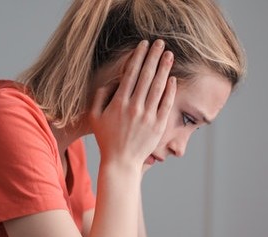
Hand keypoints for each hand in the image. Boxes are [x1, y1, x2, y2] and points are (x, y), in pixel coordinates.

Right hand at [89, 39, 176, 171]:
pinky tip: (173, 78)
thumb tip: (111, 81)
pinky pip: (166, 104)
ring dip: (164, 69)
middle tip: (160, 43)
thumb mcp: (95, 116)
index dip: (138, 57)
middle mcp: (134, 107)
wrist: (121, 162)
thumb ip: (99, 96)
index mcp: (118, 103)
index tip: (143, 45)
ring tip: (169, 55)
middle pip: (146, 76)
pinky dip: (170, 90)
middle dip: (154, 57)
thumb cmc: (106, 138)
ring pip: (158, 87)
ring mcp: (147, 117)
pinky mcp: (158, 126)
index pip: (130, 74)